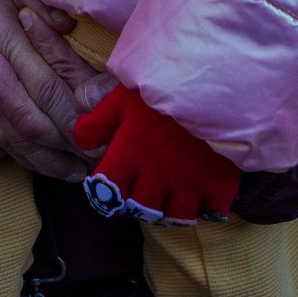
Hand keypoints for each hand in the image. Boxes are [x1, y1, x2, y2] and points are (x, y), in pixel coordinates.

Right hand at [0, 0, 97, 181]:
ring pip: (13, 137)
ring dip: (49, 158)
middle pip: (37, 119)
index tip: (109, 124)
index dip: (82, 109)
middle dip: (73, 142)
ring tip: (80, 170)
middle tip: (105, 157)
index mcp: (6, 36)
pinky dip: (15, 152)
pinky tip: (39, 161)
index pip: (52, 83)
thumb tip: (70, 24)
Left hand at [74, 83, 238, 221]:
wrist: (214, 79)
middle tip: (141, 195)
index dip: (103, 193)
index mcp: (129, 155)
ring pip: (174, 216)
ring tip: (170, 199)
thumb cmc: (164, 84)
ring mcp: (189, 184)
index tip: (108, 189)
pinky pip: (211, 212)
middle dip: (137, 205)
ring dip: (170, 211)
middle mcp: (156, 176)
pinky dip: (206, 207)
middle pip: (140, 209)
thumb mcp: (122, 98)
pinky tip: (203, 195)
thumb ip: (98, 122)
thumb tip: (79, 139)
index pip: (105, 190)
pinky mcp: (218, 184)